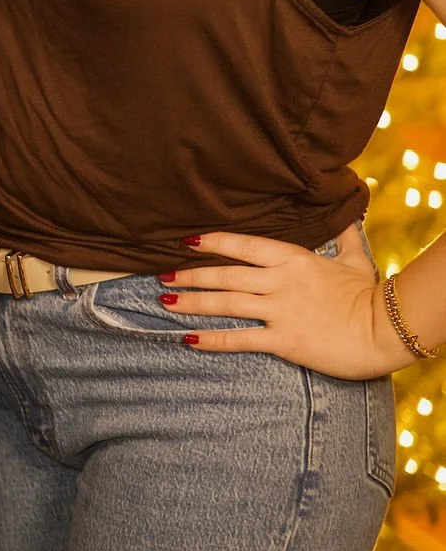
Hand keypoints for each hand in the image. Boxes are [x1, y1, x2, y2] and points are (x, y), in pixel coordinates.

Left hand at [162, 227, 406, 380]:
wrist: (387, 330)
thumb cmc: (370, 295)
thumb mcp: (356, 259)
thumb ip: (343, 235)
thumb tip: (347, 210)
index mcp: (293, 259)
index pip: (242, 245)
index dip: (211, 242)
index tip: (185, 241)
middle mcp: (280, 282)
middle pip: (224, 275)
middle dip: (190, 275)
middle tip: (162, 276)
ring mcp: (280, 311)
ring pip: (225, 304)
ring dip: (192, 303)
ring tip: (165, 302)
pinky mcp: (284, 340)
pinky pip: (240, 339)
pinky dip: (212, 339)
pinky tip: (189, 339)